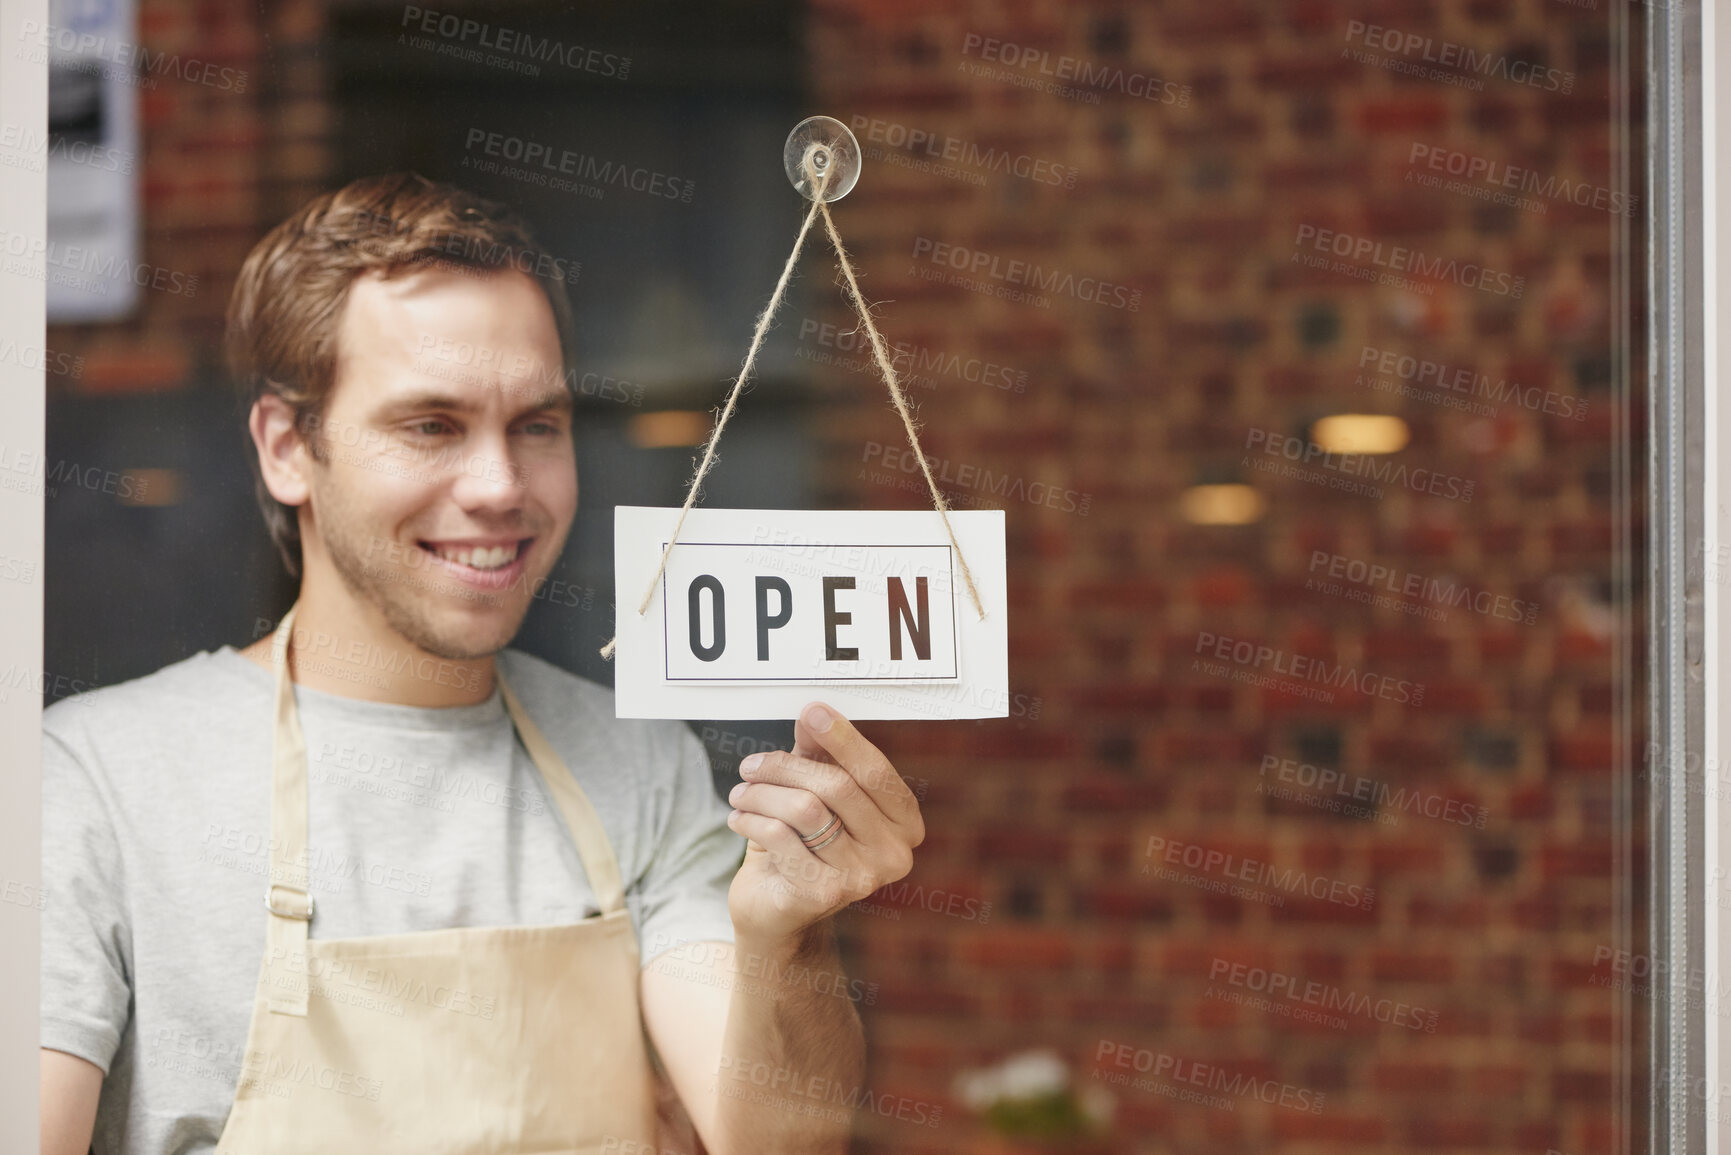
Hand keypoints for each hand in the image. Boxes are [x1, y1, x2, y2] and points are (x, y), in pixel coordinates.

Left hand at [724, 702, 925, 942]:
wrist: (777, 912)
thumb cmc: (802, 844)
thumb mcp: (813, 792)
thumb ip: (819, 754)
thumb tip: (813, 714)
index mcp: (904, 823)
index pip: (875, 771)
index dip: (843, 738)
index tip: (812, 711)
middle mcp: (893, 853)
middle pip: (837, 786)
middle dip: (785, 767)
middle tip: (750, 765)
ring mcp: (862, 878)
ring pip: (805, 810)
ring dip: (762, 794)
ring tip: (740, 793)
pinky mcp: (823, 895)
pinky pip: (779, 837)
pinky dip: (751, 820)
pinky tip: (739, 819)